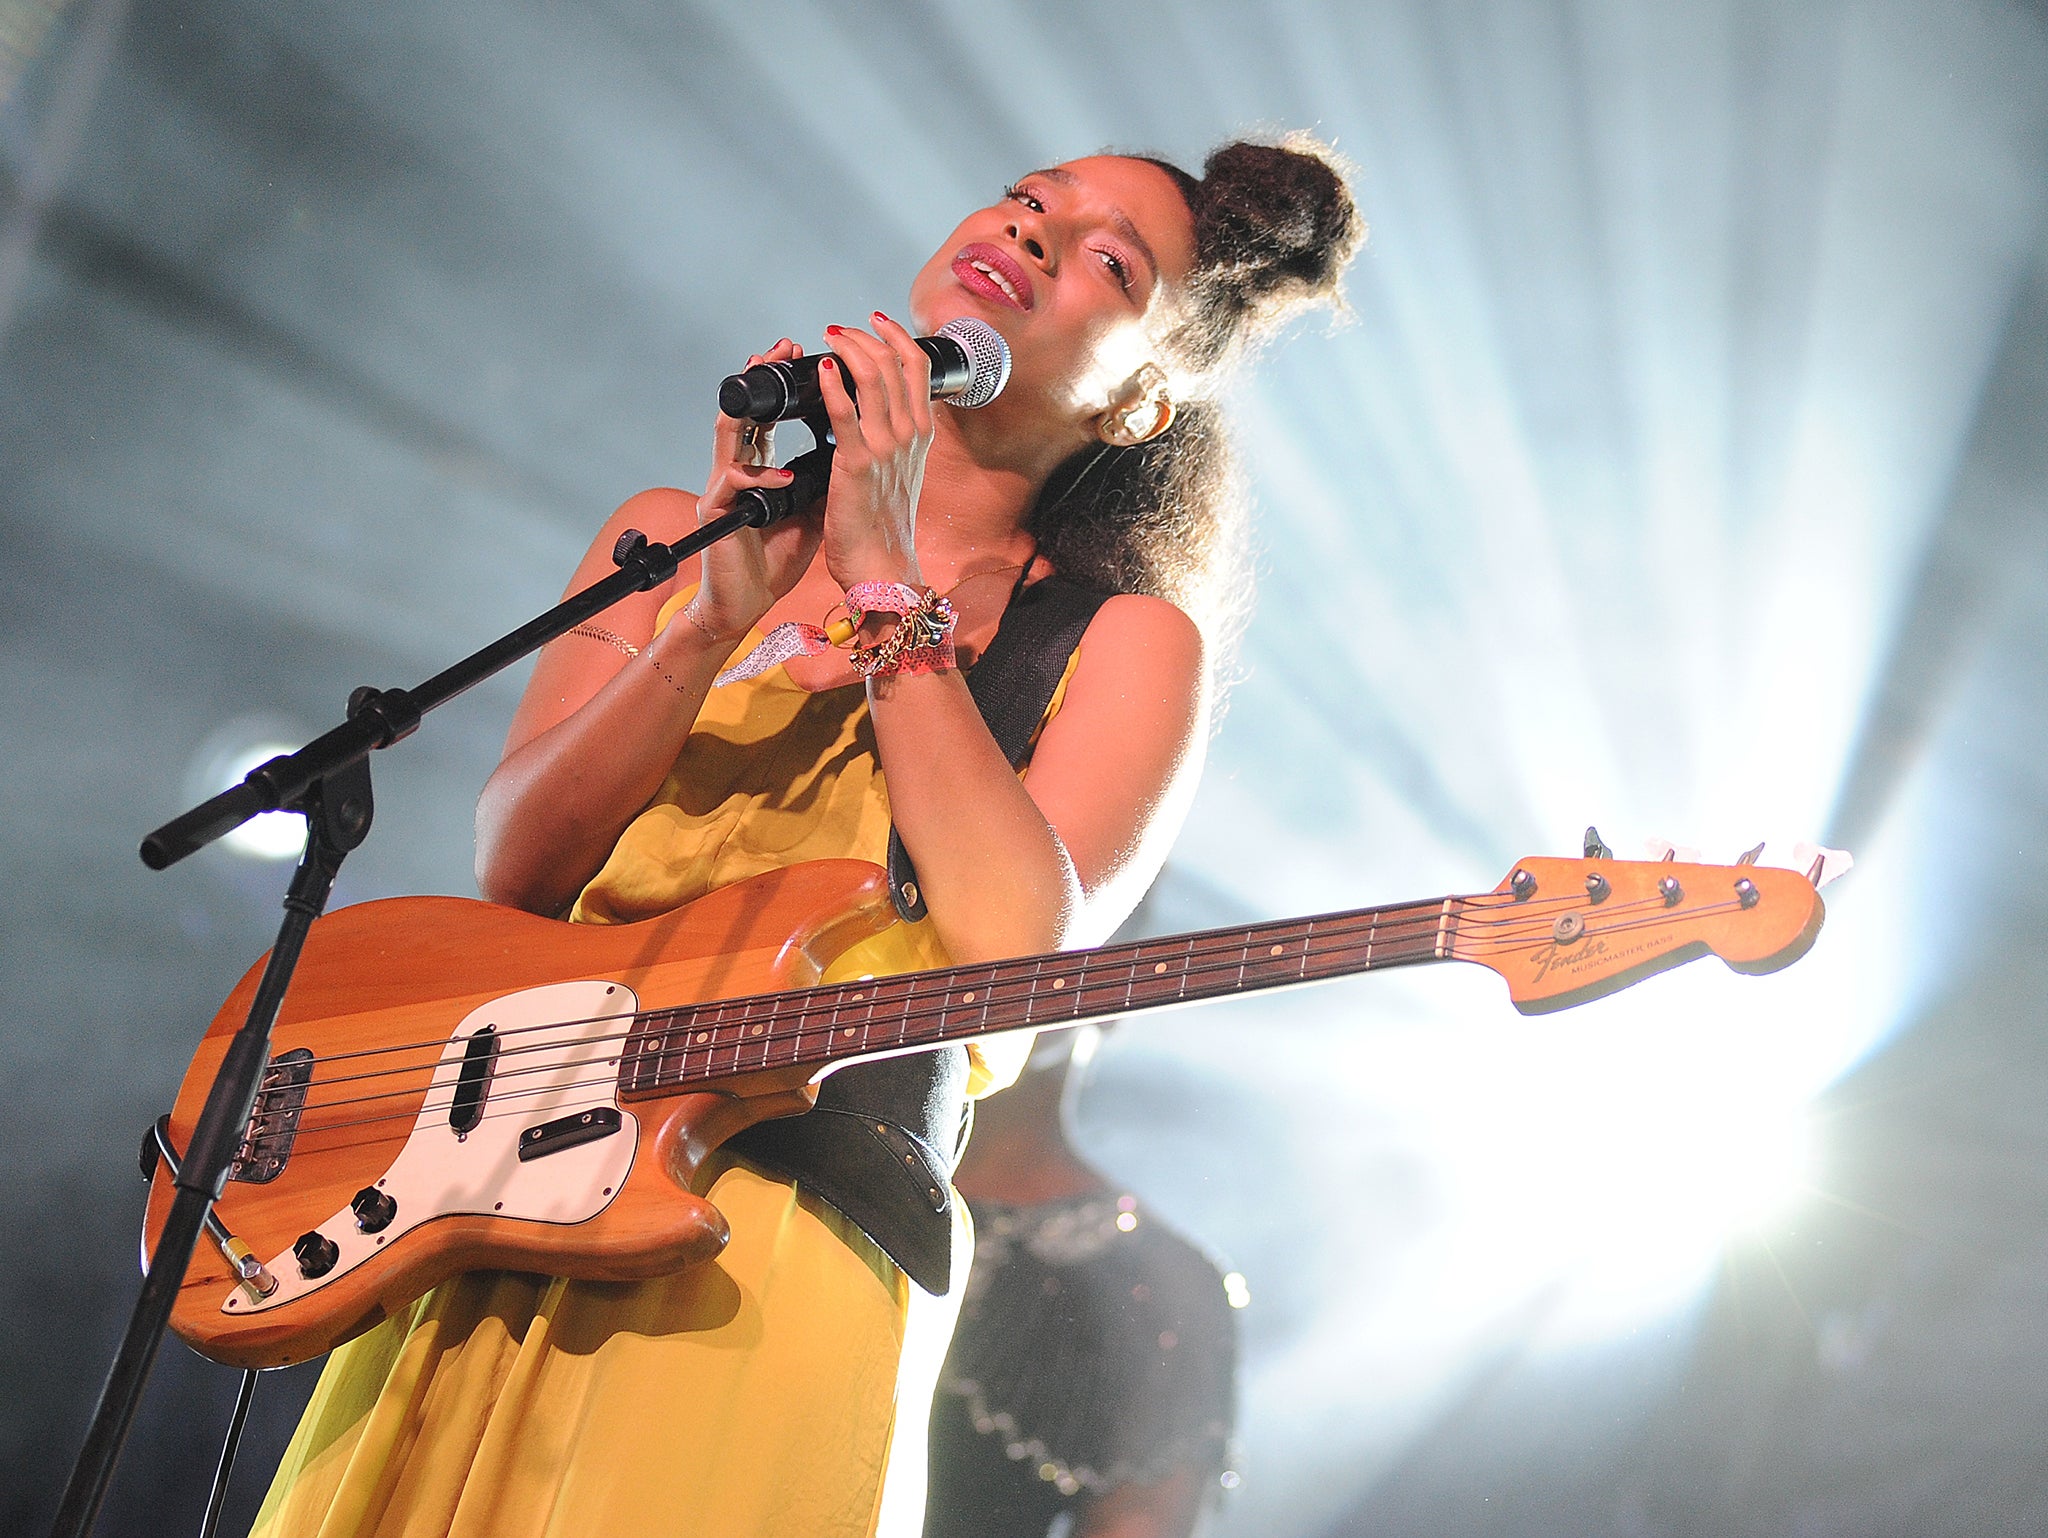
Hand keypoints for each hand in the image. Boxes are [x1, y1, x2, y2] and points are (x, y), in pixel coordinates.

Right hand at [685, 338, 826, 643]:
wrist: (748, 600)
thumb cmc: (777, 555)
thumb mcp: (814, 506)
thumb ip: (829, 473)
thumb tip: (867, 443)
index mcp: (762, 464)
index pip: (773, 412)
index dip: (791, 384)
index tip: (814, 352)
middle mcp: (739, 467)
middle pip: (745, 408)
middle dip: (763, 375)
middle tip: (785, 347)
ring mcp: (724, 487)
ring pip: (728, 432)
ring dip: (750, 406)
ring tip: (769, 384)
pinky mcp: (717, 513)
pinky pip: (735, 484)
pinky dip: (760, 477)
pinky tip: (785, 474)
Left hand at [814, 312, 933, 588]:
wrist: (882, 568)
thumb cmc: (884, 527)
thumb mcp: (901, 473)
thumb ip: (895, 439)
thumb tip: (878, 411)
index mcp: (920, 435)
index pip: (917, 367)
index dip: (896, 337)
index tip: (874, 322)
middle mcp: (909, 436)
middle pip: (894, 362)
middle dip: (865, 336)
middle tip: (840, 330)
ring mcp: (886, 448)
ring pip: (872, 376)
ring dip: (848, 348)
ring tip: (829, 339)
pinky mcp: (857, 464)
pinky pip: (845, 411)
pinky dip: (834, 383)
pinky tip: (825, 368)